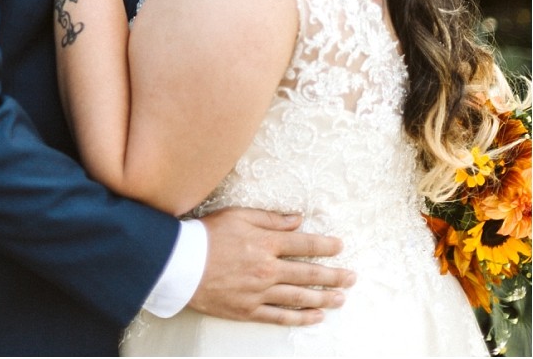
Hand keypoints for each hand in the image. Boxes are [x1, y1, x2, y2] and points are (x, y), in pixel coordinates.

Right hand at [190, 208, 354, 325]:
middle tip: (352, 277)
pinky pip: (280, 316)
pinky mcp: (249, 310)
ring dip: (324, 298)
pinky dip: (301, 318)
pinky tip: (316, 317)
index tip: (341, 247)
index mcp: (265, 243)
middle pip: (308, 274)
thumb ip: (270, 219)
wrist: (180, 265)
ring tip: (341, 298)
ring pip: (299, 298)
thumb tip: (297, 220)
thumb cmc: (207, 235)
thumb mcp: (238, 215)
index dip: (325, 246)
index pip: (304, 244)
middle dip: (333, 275)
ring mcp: (259, 293)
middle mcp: (267, 269)